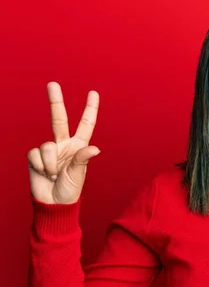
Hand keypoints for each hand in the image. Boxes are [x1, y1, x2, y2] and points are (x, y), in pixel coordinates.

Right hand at [27, 82, 100, 204]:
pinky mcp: (35, 157)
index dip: (90, 109)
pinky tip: (44, 174)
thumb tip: (94, 148)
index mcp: (79, 147)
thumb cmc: (70, 190)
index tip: (93, 93)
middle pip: (59, 119)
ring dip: (50, 163)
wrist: (53, 202)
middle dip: (55, 101)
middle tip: (52, 83)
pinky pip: (35, 154)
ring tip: (54, 175)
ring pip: (46, 145)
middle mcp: (64, 145)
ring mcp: (49, 150)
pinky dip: (40, 165)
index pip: (85, 124)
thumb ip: (82, 159)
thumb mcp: (78, 175)